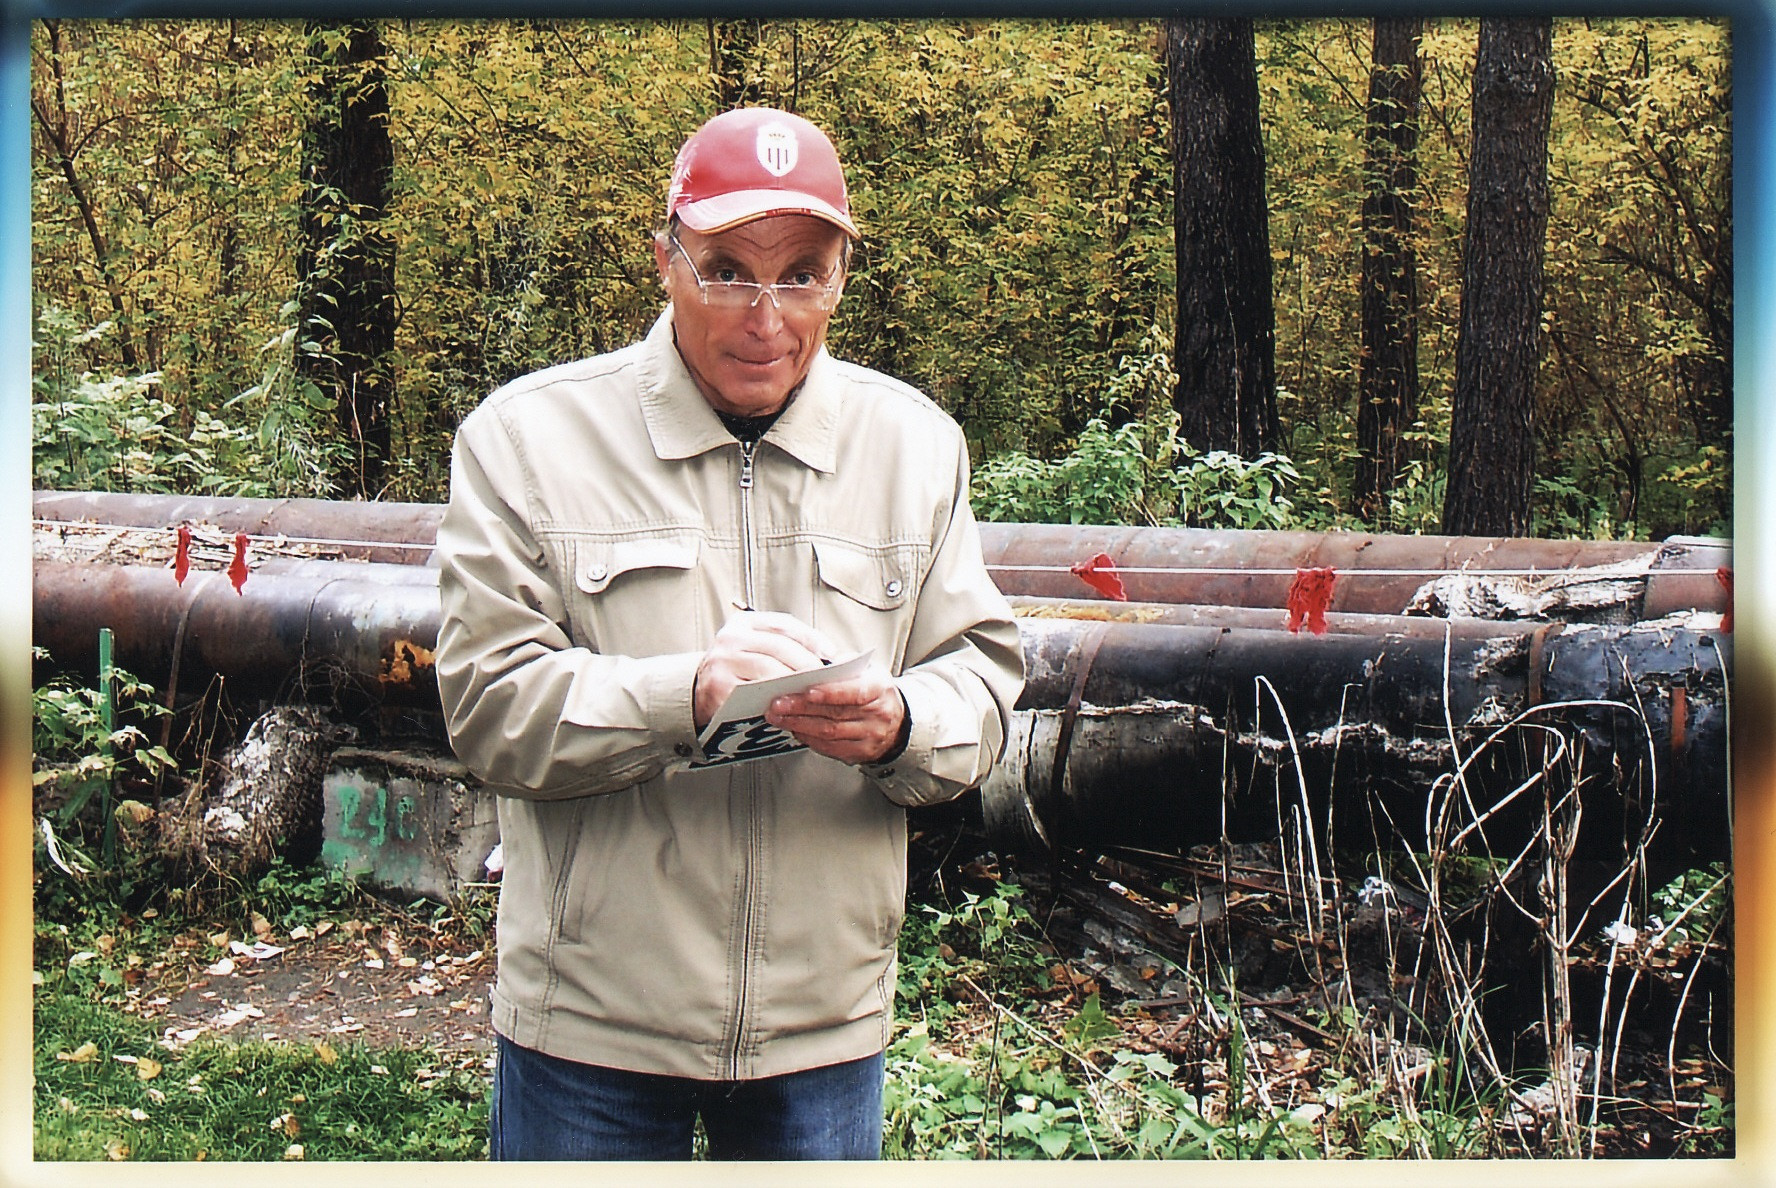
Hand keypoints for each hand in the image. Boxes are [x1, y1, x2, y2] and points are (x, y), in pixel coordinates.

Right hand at [693, 612, 836, 731]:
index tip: (832, 654)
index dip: (812, 638)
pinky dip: (777, 697)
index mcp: (744, 622)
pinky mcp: (719, 686)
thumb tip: (831, 657)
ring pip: (770, 668)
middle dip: (809, 663)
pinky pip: (755, 691)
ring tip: (813, 690)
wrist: (698, 695)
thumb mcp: (756, 650)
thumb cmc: (737, 673)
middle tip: (828, 678)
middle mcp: (731, 637)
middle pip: (780, 646)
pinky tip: (790, 702)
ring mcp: (723, 660)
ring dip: (796, 681)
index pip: (784, 624)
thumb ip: (787, 648)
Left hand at [766, 661, 905, 765]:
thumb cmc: (874, 692)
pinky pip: (828, 747)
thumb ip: (845, 664)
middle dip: (802, 708)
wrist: (896, 723)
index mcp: (880, 689)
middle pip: (836, 714)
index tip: (807, 691)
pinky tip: (793, 728)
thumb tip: (819, 662)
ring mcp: (869, 737)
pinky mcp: (858, 754)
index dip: (831, 693)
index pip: (855, 692)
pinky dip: (807, 737)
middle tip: (778, 703)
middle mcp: (877, 715)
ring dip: (798, 724)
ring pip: (829, 733)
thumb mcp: (868, 670)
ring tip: (778, 716)